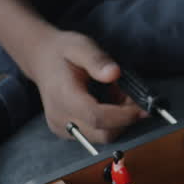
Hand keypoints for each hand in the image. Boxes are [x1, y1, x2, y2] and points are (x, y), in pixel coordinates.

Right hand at [22, 30, 146, 142]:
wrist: (41, 60)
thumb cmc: (62, 52)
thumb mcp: (81, 46)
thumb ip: (97, 60)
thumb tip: (114, 73)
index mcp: (63, 96)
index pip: (96, 117)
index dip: (123, 116)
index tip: (142, 107)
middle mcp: (60, 118)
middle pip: (103, 134)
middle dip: (125, 119)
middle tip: (131, 96)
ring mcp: (62, 128)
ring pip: (102, 137)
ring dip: (119, 121)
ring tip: (118, 96)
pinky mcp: (66, 132)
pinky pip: (95, 134)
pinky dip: (109, 123)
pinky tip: (108, 103)